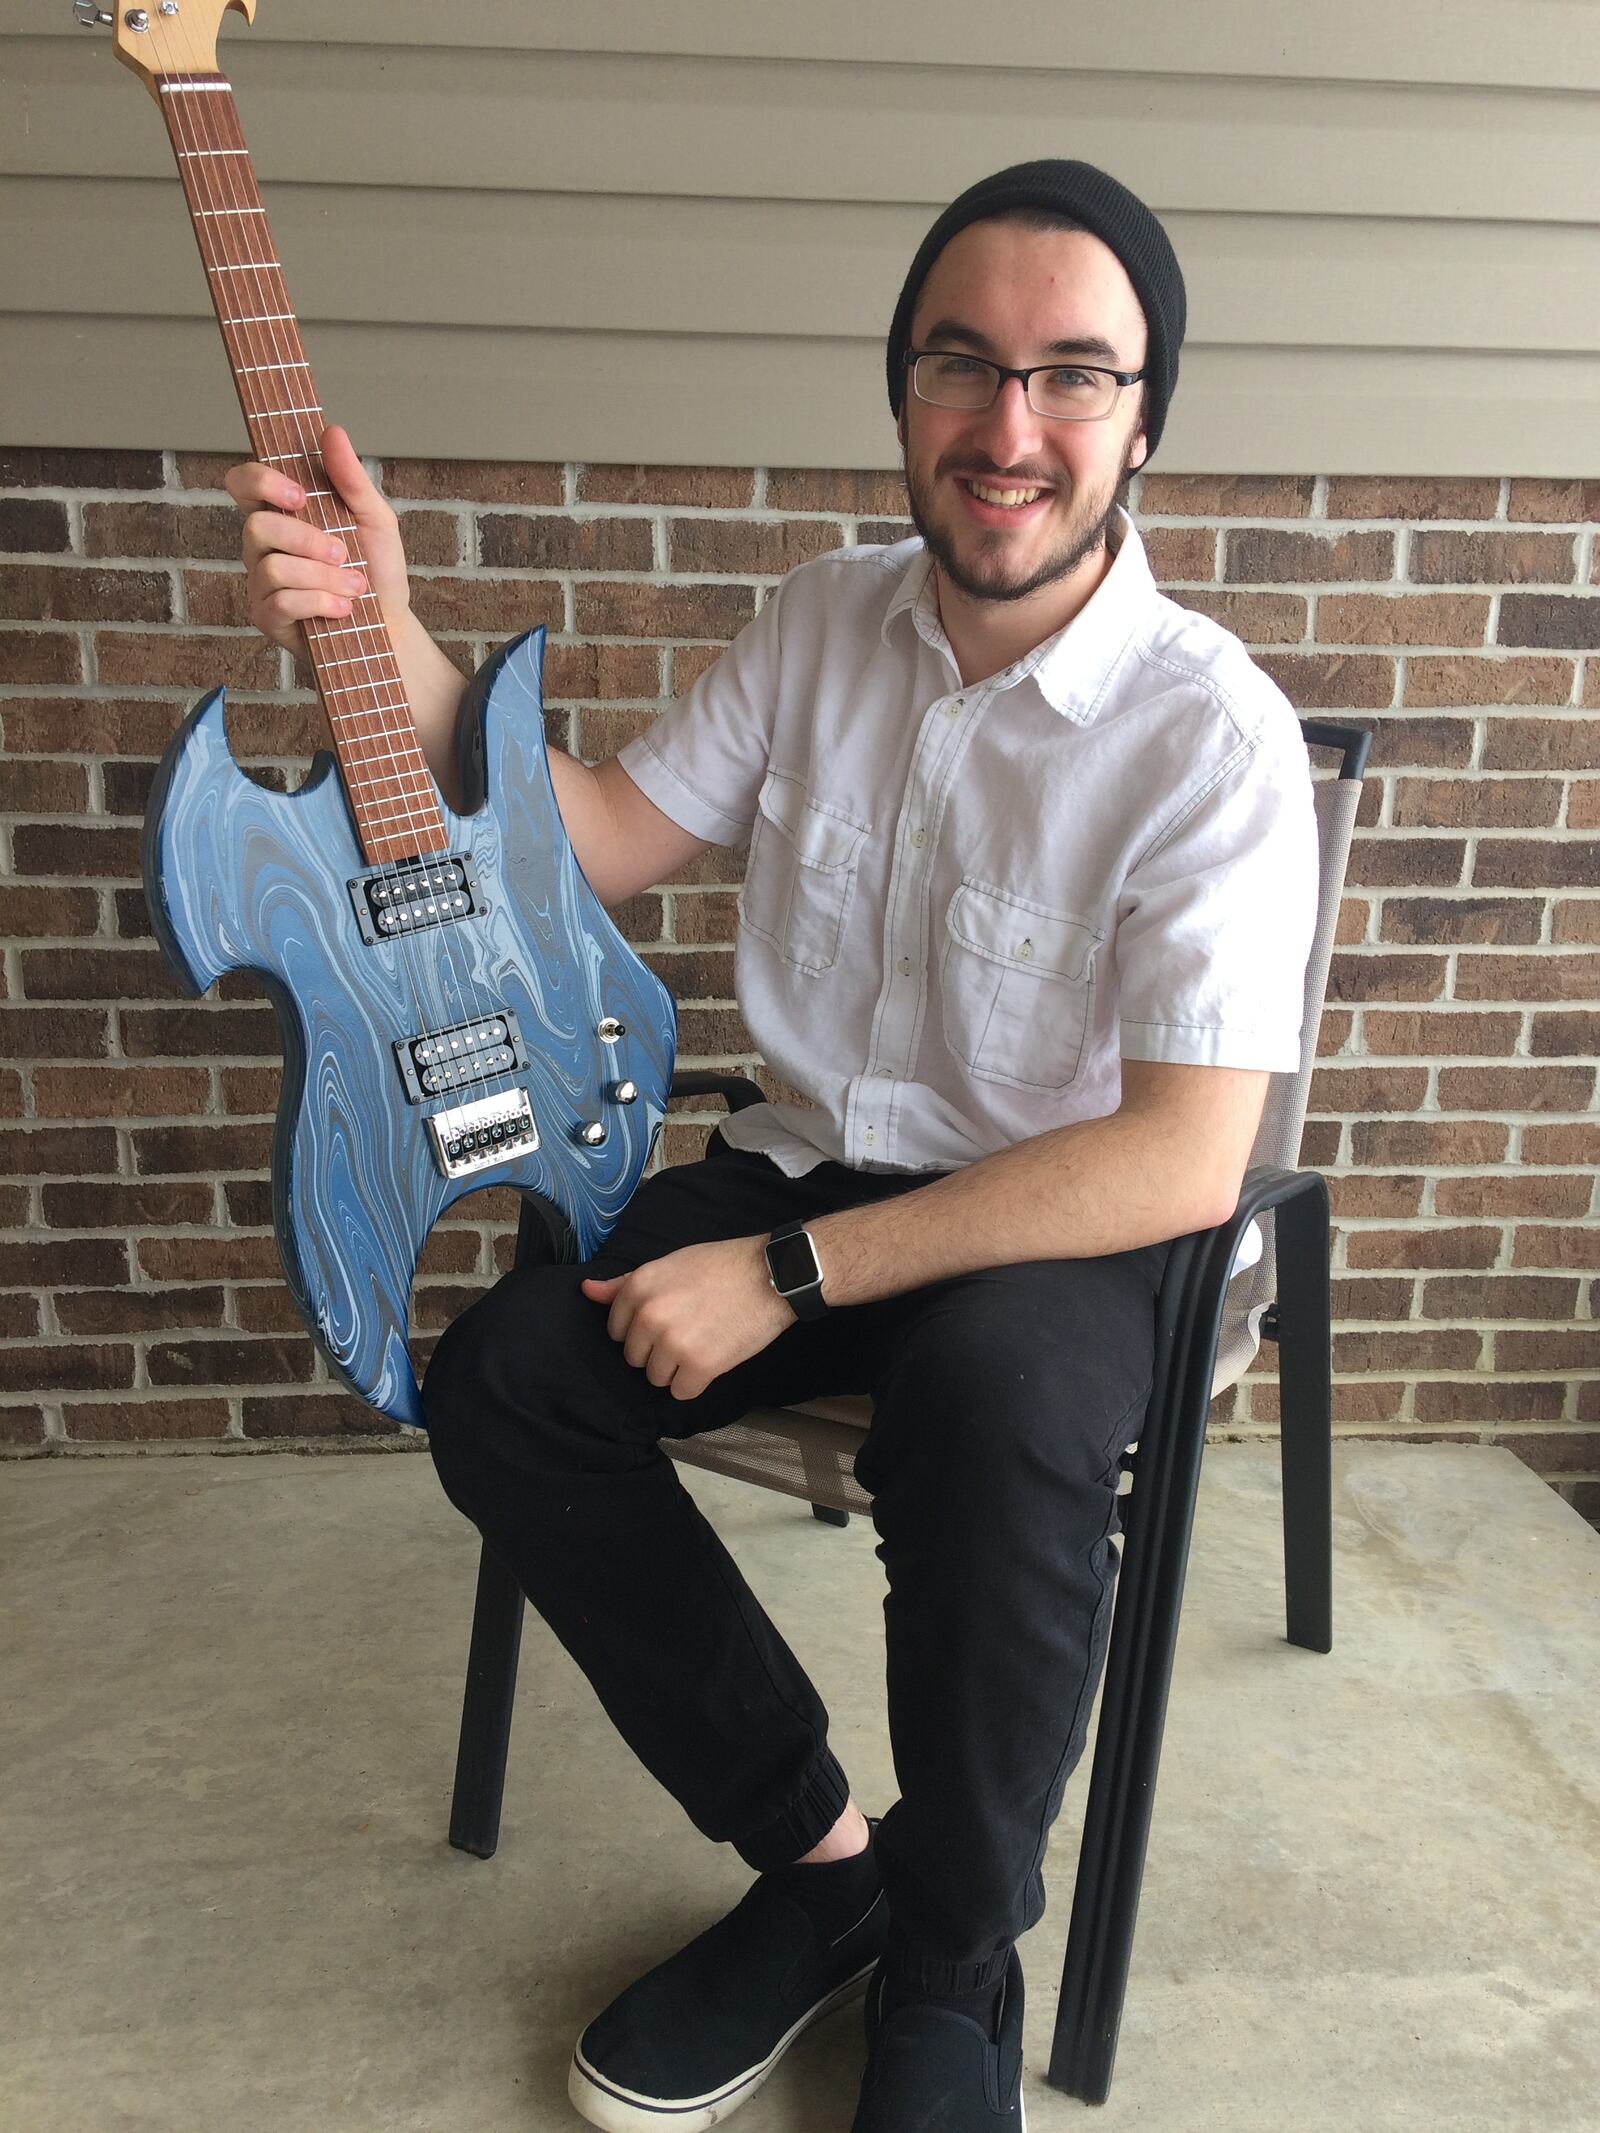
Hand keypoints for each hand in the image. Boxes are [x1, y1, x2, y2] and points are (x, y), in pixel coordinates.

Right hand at [224, 423, 412, 668]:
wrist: (391, 628)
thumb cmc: (378, 572)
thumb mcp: (375, 520)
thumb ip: (352, 479)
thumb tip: (332, 431)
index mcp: (283, 514)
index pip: (243, 483)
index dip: (260, 481)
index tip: (299, 495)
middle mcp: (264, 546)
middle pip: (257, 525)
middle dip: (306, 539)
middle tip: (343, 553)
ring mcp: (261, 583)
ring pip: (274, 567)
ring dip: (323, 578)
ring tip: (355, 588)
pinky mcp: (267, 618)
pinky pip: (281, 601)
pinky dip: (320, 603)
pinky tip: (344, 609)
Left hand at [581, 1236, 795, 1401]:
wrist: (769, 1276)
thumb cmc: (720, 1266)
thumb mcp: (668, 1264)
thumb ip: (624, 1284)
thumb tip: (586, 1290)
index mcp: (638, 1288)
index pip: (617, 1331)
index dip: (641, 1329)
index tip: (667, 1320)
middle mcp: (649, 1316)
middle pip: (634, 1358)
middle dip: (657, 1351)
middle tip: (688, 1330)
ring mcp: (673, 1343)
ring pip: (655, 1378)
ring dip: (676, 1369)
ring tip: (702, 1343)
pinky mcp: (699, 1367)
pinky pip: (680, 1392)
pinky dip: (696, 1382)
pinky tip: (712, 1359)